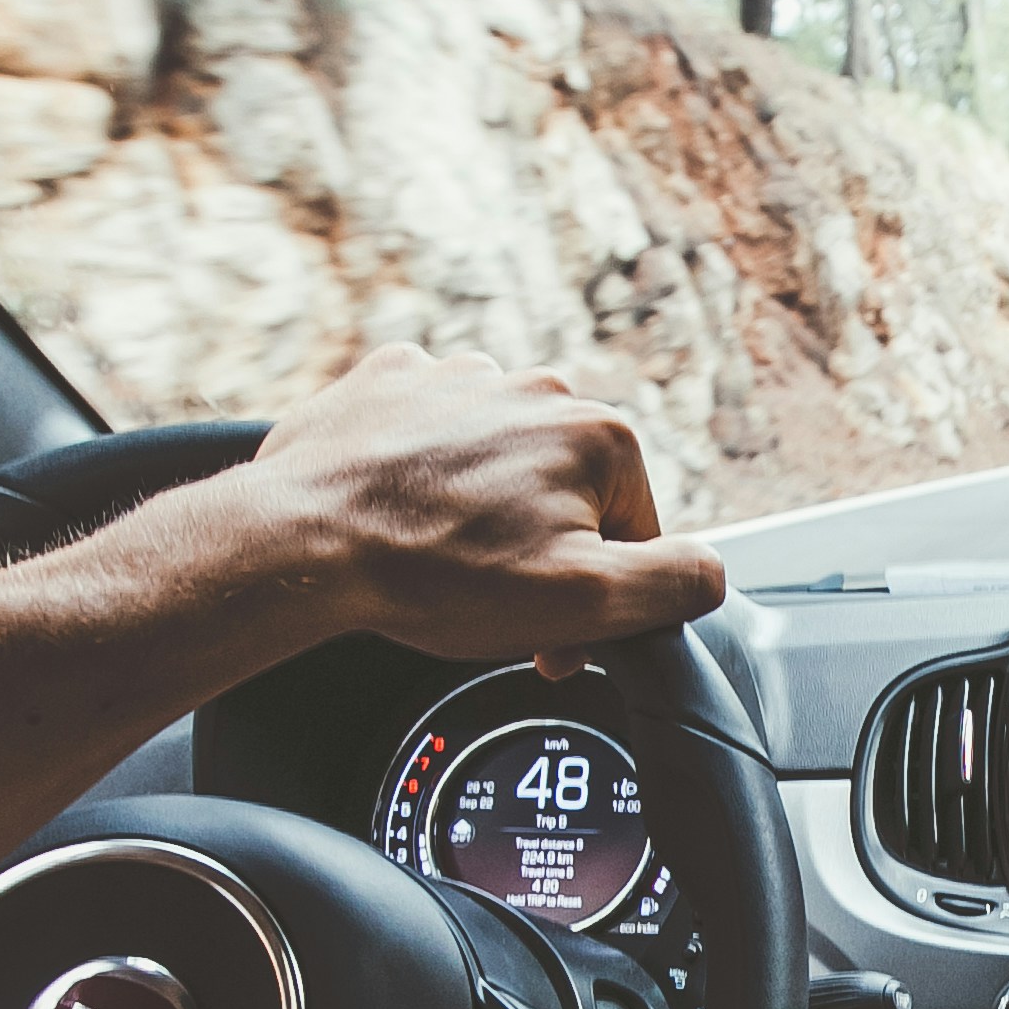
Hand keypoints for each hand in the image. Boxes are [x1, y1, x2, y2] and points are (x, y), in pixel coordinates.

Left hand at [215, 345, 726, 670]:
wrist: (299, 543)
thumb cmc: (434, 574)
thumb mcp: (587, 604)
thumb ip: (677, 584)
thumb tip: (710, 571)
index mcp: (597, 434)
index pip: (634, 534)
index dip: (598, 596)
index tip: (549, 631)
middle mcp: (534, 387)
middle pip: (568, 496)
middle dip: (541, 554)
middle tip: (488, 602)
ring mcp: (457, 376)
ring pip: (499, 466)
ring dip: (482, 514)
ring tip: (435, 561)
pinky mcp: (388, 381)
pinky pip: (430, 436)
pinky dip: (422, 476)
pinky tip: (399, 516)